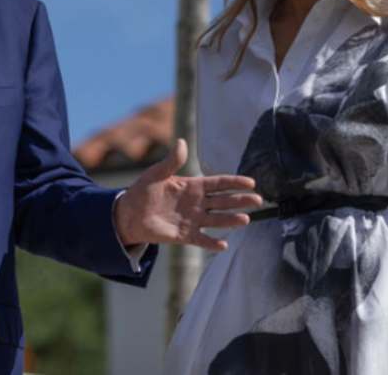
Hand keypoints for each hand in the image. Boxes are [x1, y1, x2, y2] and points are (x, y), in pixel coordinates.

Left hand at [114, 138, 261, 250]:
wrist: (129, 214)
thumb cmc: (142, 191)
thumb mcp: (156, 174)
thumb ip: (171, 161)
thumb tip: (182, 142)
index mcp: (193, 186)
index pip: (219, 183)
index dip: (235, 182)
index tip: (251, 182)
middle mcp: (197, 204)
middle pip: (224, 201)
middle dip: (241, 201)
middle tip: (258, 200)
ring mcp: (192, 220)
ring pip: (217, 220)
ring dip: (231, 220)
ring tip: (245, 219)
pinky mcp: (184, 235)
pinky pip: (201, 240)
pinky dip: (212, 243)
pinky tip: (223, 244)